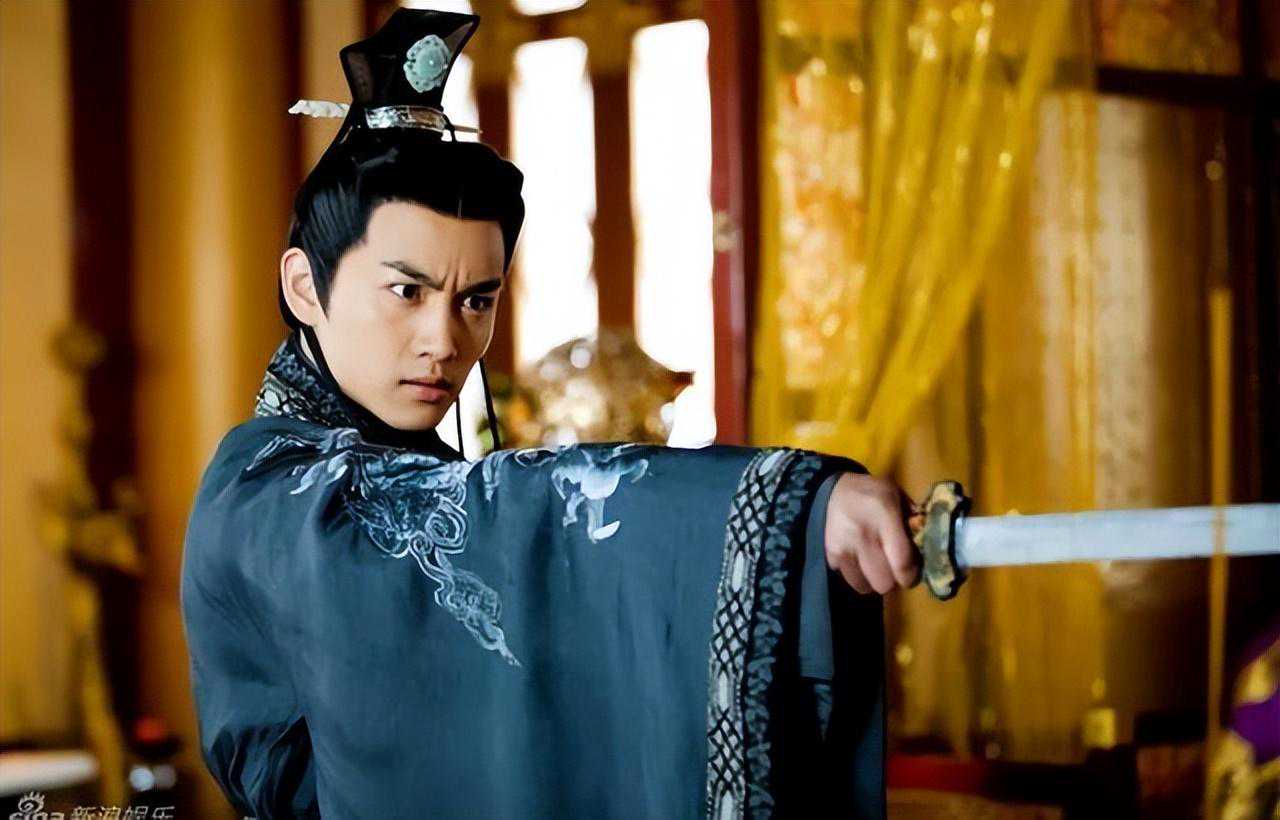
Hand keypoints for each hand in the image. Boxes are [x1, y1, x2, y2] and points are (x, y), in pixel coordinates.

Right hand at [824, 472, 921, 594]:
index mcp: (885, 517)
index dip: (910, 575)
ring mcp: (843, 548)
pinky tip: (861, 562)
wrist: (835, 491)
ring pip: (865, 586)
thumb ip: (913, 521)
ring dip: (874, 581)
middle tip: (895, 570)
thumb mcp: (898, 497)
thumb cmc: (873, 493)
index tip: (912, 573)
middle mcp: (863, 535)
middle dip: (893, 580)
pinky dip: (858, 576)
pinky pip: (850, 579)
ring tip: (878, 567)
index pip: (901, 562)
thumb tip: (927, 547)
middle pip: (883, 582)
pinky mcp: (831, 556)